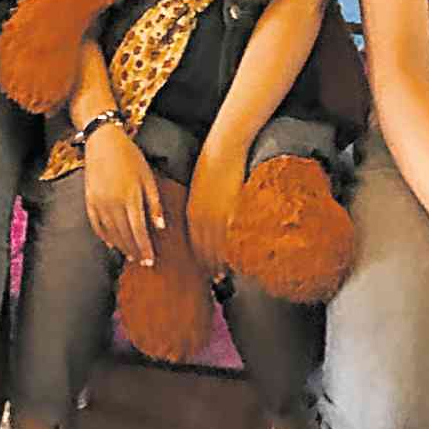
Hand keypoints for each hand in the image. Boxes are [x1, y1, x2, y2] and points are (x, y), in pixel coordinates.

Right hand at [83, 124, 163, 264]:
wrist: (103, 141)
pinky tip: (111, 243)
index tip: (150, 259)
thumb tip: (161, 226)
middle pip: (124, 235)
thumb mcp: (148, 177)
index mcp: (130, 198)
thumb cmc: (129, 157)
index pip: (139, 231)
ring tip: (129, 254)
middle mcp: (113, 204)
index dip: (145, 247)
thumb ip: (154, 203)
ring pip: (110, 233)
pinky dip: (104, 236)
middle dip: (134, 250)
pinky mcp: (89, 200)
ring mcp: (99, 203)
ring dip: (121, 246)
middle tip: (142, 261)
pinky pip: (96, 225)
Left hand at [187, 137, 245, 279]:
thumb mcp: (200, 189)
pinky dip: (231, 251)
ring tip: (222, 276)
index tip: (203, 268)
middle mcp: (201, 218)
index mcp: (192, 212)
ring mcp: (217, 215)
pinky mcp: (231, 211)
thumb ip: (200, 208)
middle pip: (203, 250)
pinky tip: (236, 260)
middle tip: (214, 279)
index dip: (198, 258)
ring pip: (216, 247)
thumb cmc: (212, 165)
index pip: (194, 243)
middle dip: (208, 265)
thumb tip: (204, 220)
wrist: (225, 149)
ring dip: (219, 263)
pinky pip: (230, 238)